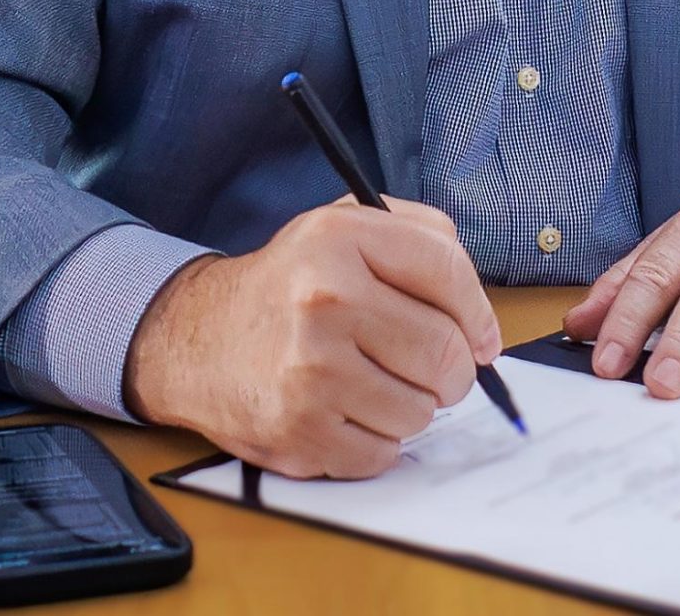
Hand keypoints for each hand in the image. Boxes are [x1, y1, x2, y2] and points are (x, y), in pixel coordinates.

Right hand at [122, 198, 501, 478]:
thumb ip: (423, 239)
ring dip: (411, 406)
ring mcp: (310, 371)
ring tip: (374, 383)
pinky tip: (346, 410)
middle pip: (445, 353)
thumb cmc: (289, 286)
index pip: (449, 272)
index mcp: (340, 238)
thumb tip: (480, 319)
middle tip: (432, 370)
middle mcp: (324, 300)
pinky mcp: (299, 431)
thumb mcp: (345, 226)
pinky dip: (377, 440)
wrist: (198, 338)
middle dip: (452, 370)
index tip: (480, 338)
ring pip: (421, 411)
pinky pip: (384, 453)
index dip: (479, 313)